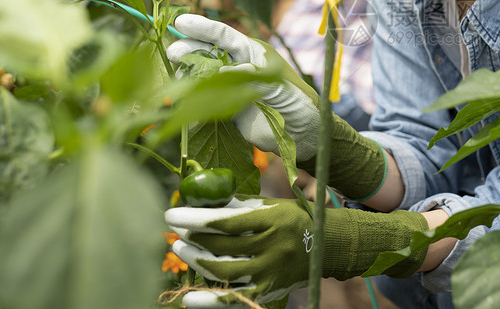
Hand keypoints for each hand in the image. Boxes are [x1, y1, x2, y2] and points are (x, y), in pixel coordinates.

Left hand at [165, 196, 428, 305]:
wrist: (328, 246)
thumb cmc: (294, 219)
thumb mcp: (271, 205)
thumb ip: (239, 205)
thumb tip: (201, 201)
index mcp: (273, 218)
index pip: (225, 220)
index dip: (194, 219)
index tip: (171, 214)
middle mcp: (273, 246)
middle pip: (222, 245)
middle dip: (192, 238)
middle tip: (175, 232)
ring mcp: (271, 272)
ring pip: (224, 271)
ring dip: (196, 261)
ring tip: (180, 250)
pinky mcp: (270, 291)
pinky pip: (235, 300)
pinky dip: (210, 302)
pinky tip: (189, 297)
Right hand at [166, 14, 321, 160]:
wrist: (302, 135)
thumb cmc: (299, 104)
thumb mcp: (280, 88)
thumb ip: (254, 77)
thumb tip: (222, 69)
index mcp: (255, 53)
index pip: (225, 36)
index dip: (203, 29)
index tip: (182, 23)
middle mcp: (240, 65)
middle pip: (208, 51)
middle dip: (189, 49)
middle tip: (171, 53)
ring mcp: (231, 85)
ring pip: (202, 73)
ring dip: (186, 72)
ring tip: (175, 77)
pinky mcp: (227, 105)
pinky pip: (204, 97)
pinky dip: (190, 97)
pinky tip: (178, 99)